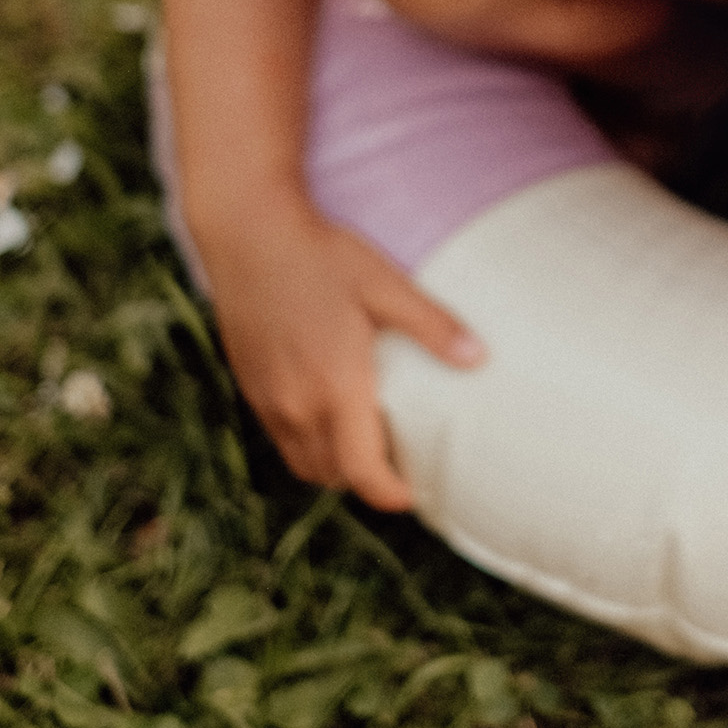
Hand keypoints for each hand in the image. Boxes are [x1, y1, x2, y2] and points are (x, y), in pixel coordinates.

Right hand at [202, 196, 483, 509]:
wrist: (248, 232)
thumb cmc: (321, 255)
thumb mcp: (384, 284)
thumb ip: (432, 326)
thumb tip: (480, 359)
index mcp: (335, 388)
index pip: (362, 472)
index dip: (391, 495)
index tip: (416, 493)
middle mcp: (297, 405)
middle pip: (334, 475)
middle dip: (368, 480)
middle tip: (400, 462)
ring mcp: (268, 399)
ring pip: (303, 462)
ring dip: (335, 466)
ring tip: (366, 442)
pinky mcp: (250, 385)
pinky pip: (281, 438)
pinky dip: (308, 443)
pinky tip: (328, 411)